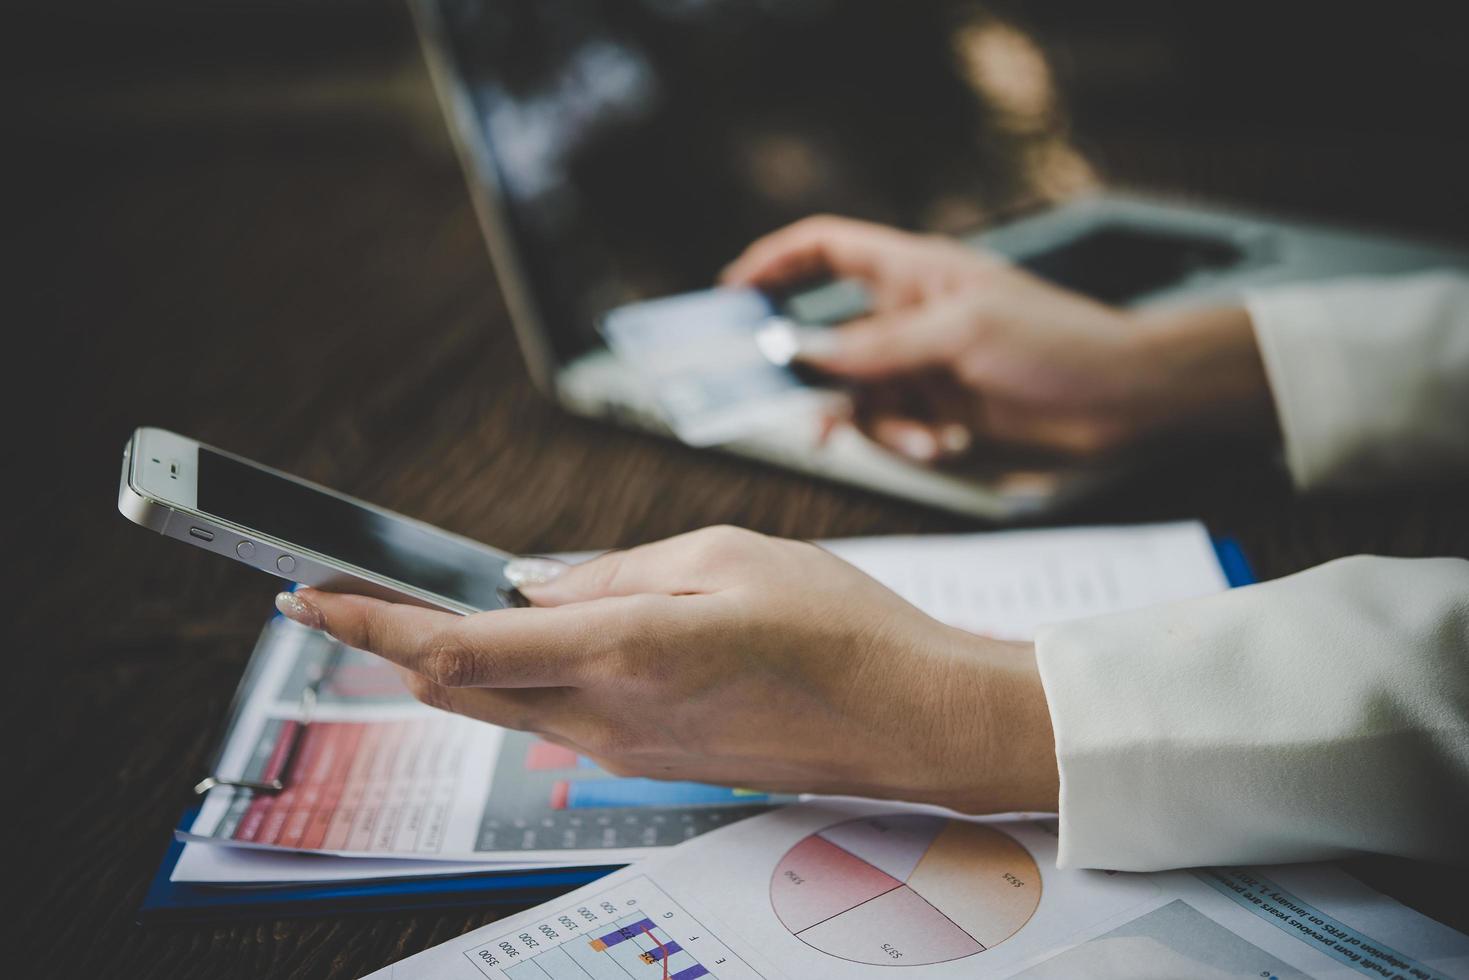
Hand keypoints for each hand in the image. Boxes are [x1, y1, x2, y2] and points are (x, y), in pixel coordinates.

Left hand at [275, 526, 1058, 813]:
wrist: (909, 720)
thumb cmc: (838, 628)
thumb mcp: (725, 556)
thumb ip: (613, 571)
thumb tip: (538, 584)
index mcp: (624, 652)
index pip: (461, 647)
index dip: (373, 623)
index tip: (312, 596)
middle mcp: (609, 718)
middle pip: (463, 687)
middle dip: (399, 642)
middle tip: (355, 595)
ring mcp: (628, 752)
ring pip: (505, 706)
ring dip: (461, 661)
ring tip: (440, 608)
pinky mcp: (652, 763)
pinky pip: (558, 719)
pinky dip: (525, 679)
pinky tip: (543, 642)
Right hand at [724, 215, 1276, 460]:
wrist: (1122, 399)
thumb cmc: (1055, 341)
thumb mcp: (960, 334)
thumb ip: (878, 347)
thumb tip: (805, 354)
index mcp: (913, 271)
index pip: (827, 249)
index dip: (776, 263)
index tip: (733, 294)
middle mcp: (908, 315)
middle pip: (828, 338)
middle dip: (816, 378)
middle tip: (803, 411)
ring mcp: (921, 364)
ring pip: (857, 396)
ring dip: (877, 424)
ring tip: (922, 439)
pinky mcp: (937, 408)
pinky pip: (891, 426)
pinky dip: (905, 440)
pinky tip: (941, 444)